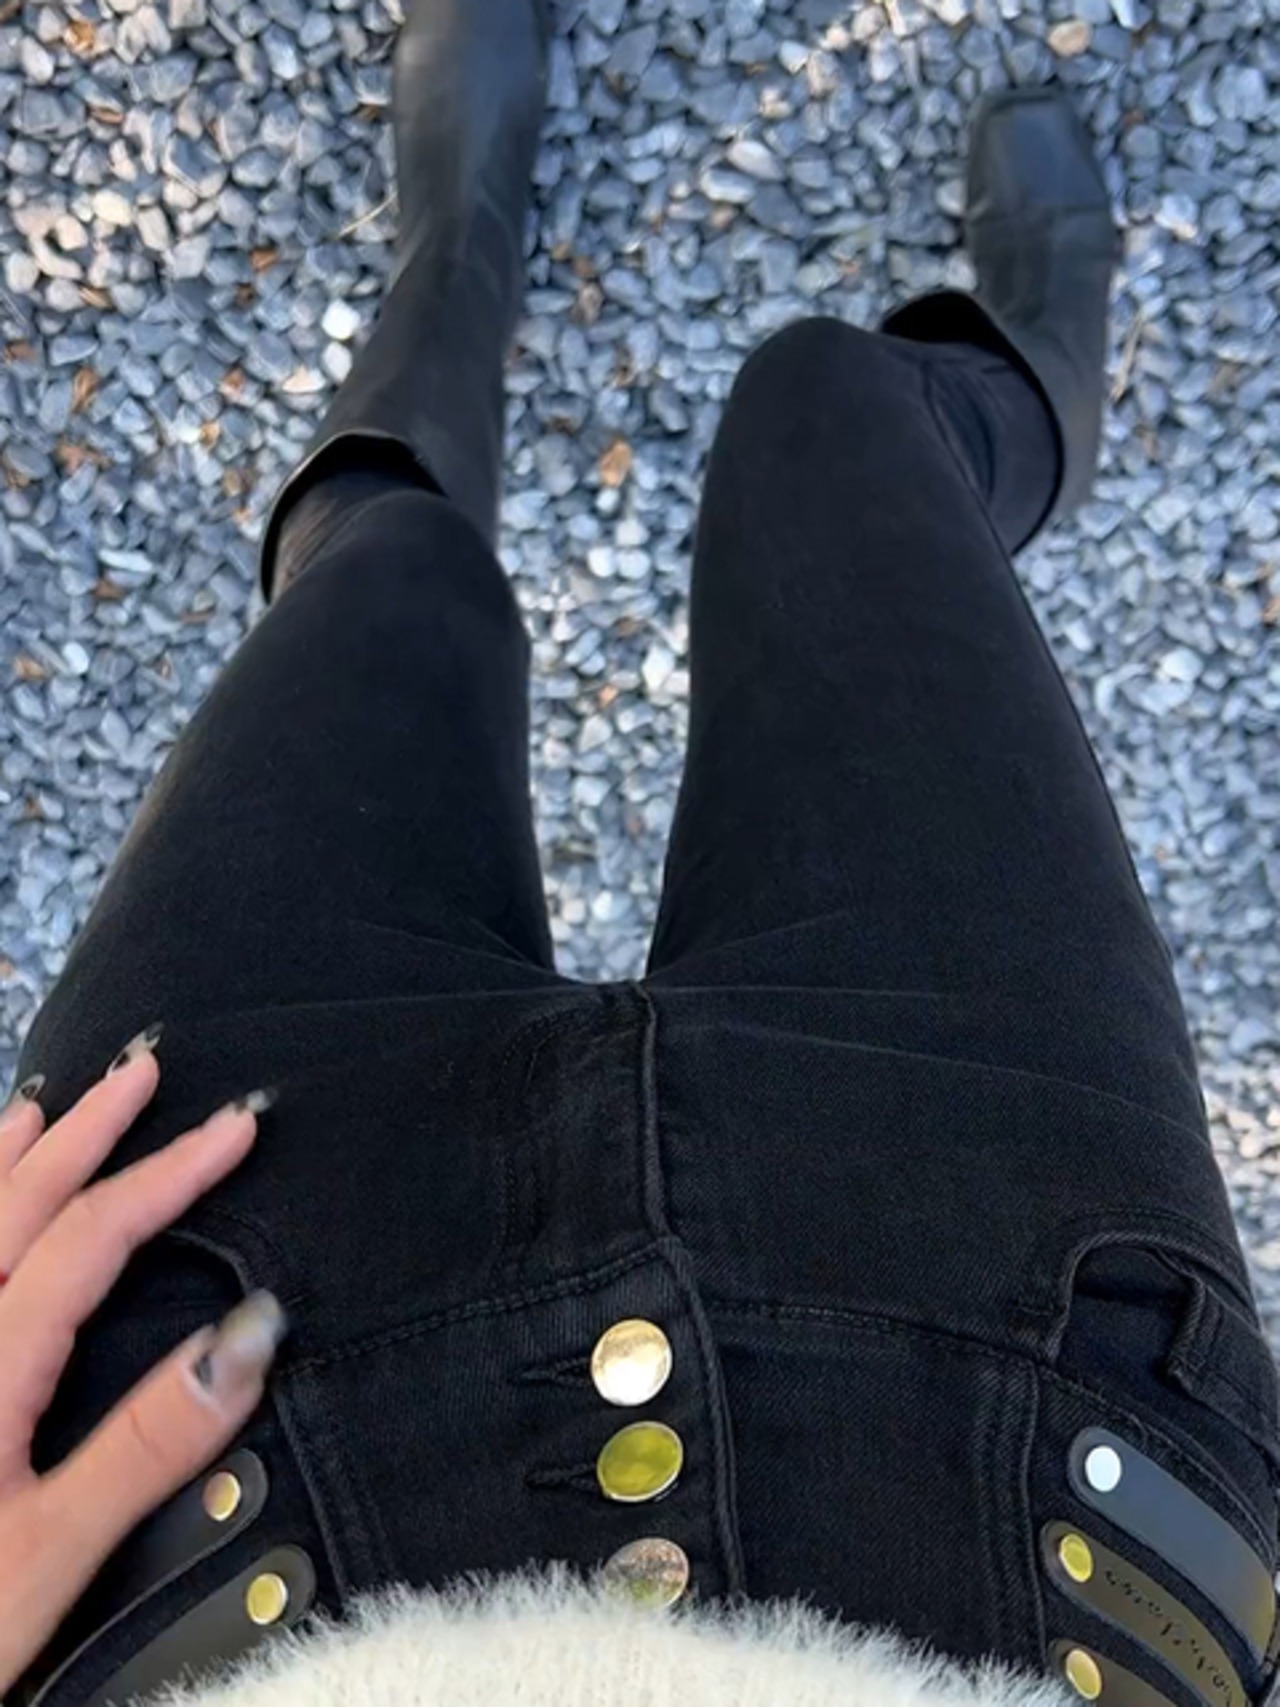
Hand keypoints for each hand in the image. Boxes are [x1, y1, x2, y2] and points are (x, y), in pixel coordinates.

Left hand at [0, 1031, 286, 1695]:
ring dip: (7, 1158)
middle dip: (88, 1132)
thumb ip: (150, 1441)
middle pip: (17, 1205)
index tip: (234, 1127)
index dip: (168, 1172)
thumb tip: (248, 1334)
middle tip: (142, 1071)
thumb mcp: (52, 1552)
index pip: (90, 1236)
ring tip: (43, 1102)